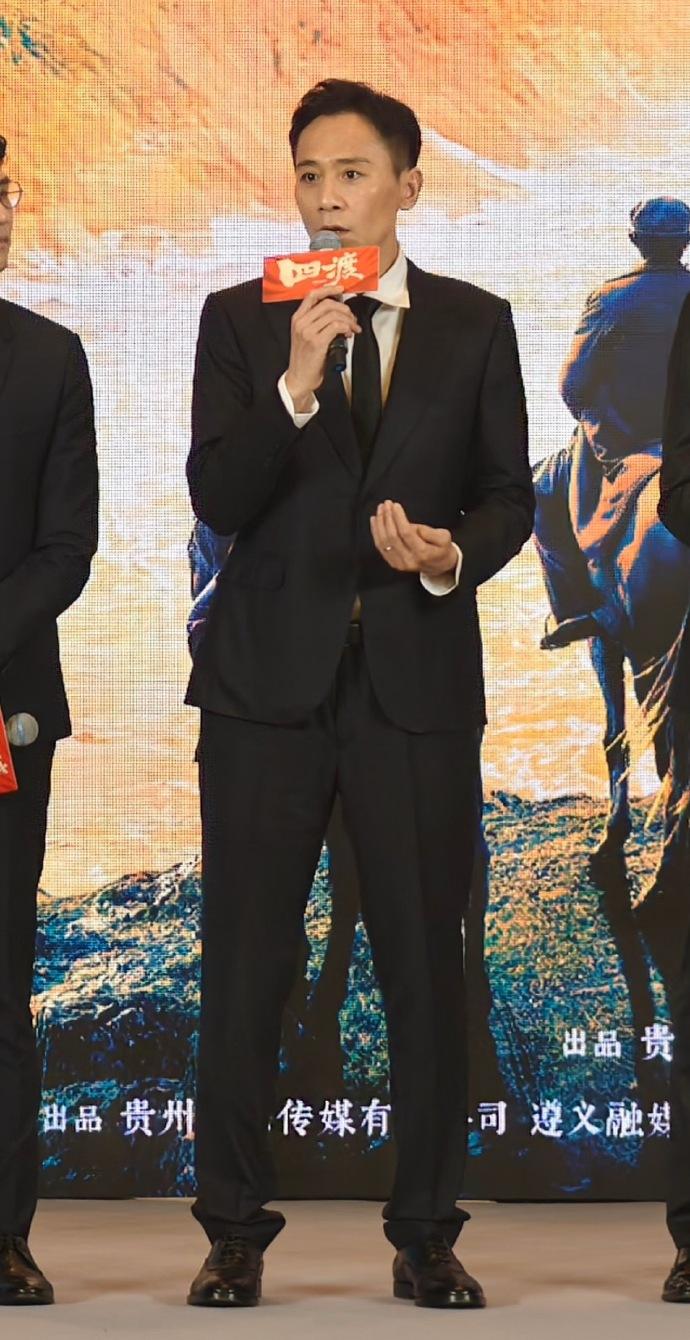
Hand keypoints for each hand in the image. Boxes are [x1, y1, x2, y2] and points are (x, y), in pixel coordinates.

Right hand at [285, 286, 360, 409]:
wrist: (299, 378)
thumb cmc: (305, 359)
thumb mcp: (305, 335)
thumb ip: (316, 322)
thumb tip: (337, 313)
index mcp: (297, 318)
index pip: (312, 295)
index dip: (328, 289)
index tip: (340, 289)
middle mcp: (301, 322)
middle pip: (327, 304)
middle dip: (345, 309)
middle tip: (352, 319)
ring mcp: (308, 332)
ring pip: (334, 315)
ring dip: (348, 320)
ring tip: (352, 329)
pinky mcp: (317, 342)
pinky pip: (336, 327)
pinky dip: (346, 328)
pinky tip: (348, 334)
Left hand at [370, 501, 457, 579]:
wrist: (440, 566)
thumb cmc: (442, 549)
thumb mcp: (444, 537)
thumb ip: (428, 531)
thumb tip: (410, 526)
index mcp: (422, 553)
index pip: (406, 533)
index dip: (398, 518)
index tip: (396, 505)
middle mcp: (408, 560)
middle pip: (392, 537)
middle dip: (387, 517)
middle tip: (386, 504)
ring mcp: (399, 564)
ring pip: (383, 542)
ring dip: (380, 523)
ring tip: (380, 509)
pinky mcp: (394, 563)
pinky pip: (381, 547)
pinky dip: (376, 532)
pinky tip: (375, 520)